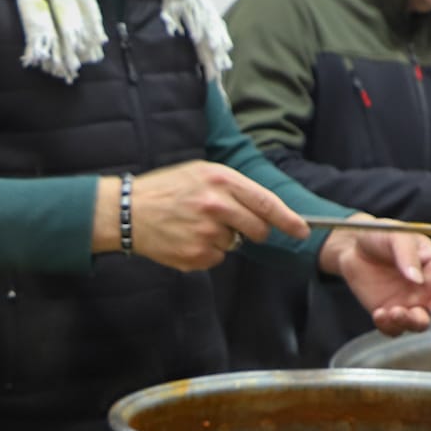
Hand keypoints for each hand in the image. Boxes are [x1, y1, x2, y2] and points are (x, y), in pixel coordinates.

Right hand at [94, 161, 308, 270]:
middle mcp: (216, 206)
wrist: (128, 211)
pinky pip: (216, 259)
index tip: (302, 231)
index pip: (266, 203)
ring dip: (221, 239)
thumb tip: (264, 211)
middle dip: (252, 231)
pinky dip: (205, 252)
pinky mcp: (196, 255)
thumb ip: (234, 188)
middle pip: (257, 229)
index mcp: (221, 180)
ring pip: (234, 245)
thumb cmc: (167, 189)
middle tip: (229, 224)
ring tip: (193, 225)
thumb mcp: (201, 172)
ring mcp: (206, 233)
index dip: (288, 220)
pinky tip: (186, 238)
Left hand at [318, 223, 430, 332]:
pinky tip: (380, 314)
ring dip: (411, 322)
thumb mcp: (398, 236)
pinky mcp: (390, 313)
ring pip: (420, 324)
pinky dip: (389, 326)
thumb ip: (408, 255)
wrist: (352, 246)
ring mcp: (410, 303)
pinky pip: (395, 328)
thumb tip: (417, 278)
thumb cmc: (381, 235)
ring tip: (395, 311)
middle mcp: (428, 290)